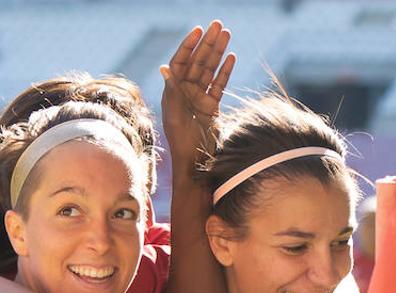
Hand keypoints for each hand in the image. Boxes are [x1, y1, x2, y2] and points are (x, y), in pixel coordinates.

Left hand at [160, 20, 234, 166]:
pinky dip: (225, 72)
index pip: (181, 62)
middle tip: (218, 24)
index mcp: (174, 92)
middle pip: (197, 62)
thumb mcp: (177, 117)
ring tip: (227, 34)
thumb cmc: (183, 144)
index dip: (189, 46)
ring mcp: (199, 100)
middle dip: (208, 43)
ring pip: (210, 70)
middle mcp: (185, 93)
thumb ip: (173, 92)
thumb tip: (165, 68)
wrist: (196, 165)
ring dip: (218, 53)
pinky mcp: (212, 108)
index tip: (199, 31)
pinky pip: (219, 85)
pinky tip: (231, 58)